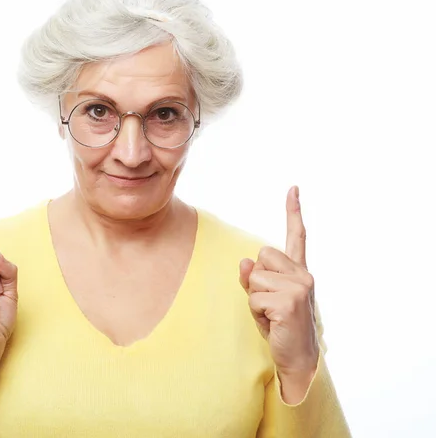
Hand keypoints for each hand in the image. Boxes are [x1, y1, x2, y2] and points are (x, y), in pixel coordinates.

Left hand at [239, 186, 318, 377]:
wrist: (297, 358)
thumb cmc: (280, 326)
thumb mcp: (264, 298)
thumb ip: (255, 277)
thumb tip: (244, 262)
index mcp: (299, 271)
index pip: (296, 236)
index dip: (293, 212)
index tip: (293, 188)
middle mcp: (304, 275)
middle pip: (260, 256)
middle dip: (257, 280)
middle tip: (270, 304)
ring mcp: (299, 287)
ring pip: (254, 278)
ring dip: (255, 299)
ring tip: (271, 315)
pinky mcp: (289, 301)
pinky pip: (254, 297)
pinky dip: (256, 312)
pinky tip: (273, 323)